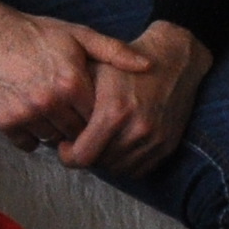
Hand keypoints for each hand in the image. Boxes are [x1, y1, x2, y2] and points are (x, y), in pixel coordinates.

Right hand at [0, 2, 147, 152]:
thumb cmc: (38, 34)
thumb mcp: (79, 35)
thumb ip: (114, 52)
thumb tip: (147, 65)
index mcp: (72, 83)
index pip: (98, 118)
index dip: (98, 115)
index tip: (94, 108)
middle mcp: (50, 102)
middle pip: (77, 133)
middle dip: (78, 126)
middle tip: (73, 113)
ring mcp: (26, 114)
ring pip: (53, 140)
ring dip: (56, 131)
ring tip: (54, 112)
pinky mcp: (6, 122)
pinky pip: (28, 144)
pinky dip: (32, 136)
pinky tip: (33, 117)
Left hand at [58, 20, 211, 174]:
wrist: (174, 59)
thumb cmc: (127, 64)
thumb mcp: (96, 71)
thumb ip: (74, 99)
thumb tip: (55, 125)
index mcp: (114, 111)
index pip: (82, 156)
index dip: (68, 155)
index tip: (65, 145)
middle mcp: (136, 129)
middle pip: (100, 164)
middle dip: (86, 156)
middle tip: (80, 143)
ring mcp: (154, 140)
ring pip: (119, 169)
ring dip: (106, 160)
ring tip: (100, 143)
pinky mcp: (167, 145)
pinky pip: (139, 169)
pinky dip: (126, 162)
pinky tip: (118, 146)